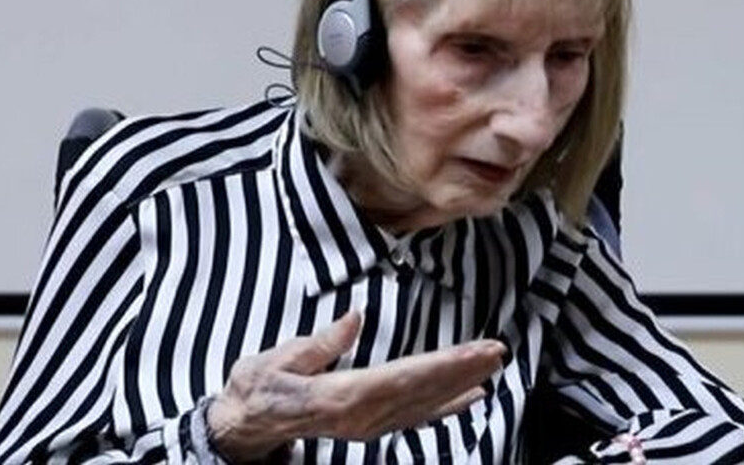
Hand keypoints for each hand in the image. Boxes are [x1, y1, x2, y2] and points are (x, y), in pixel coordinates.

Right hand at [207, 312, 505, 461]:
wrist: (246, 426)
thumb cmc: (257, 388)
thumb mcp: (276, 360)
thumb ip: (320, 343)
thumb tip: (355, 317)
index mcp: (340, 397)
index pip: (403, 378)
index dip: (444, 365)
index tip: (475, 351)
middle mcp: (361, 417)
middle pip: (422, 392)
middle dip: (463, 371)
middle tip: (497, 350)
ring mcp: (367, 426)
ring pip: (424, 406)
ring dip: (460, 385)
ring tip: (491, 366)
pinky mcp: (369, 427)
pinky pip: (415, 417)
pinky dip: (446, 406)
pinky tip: (470, 396)